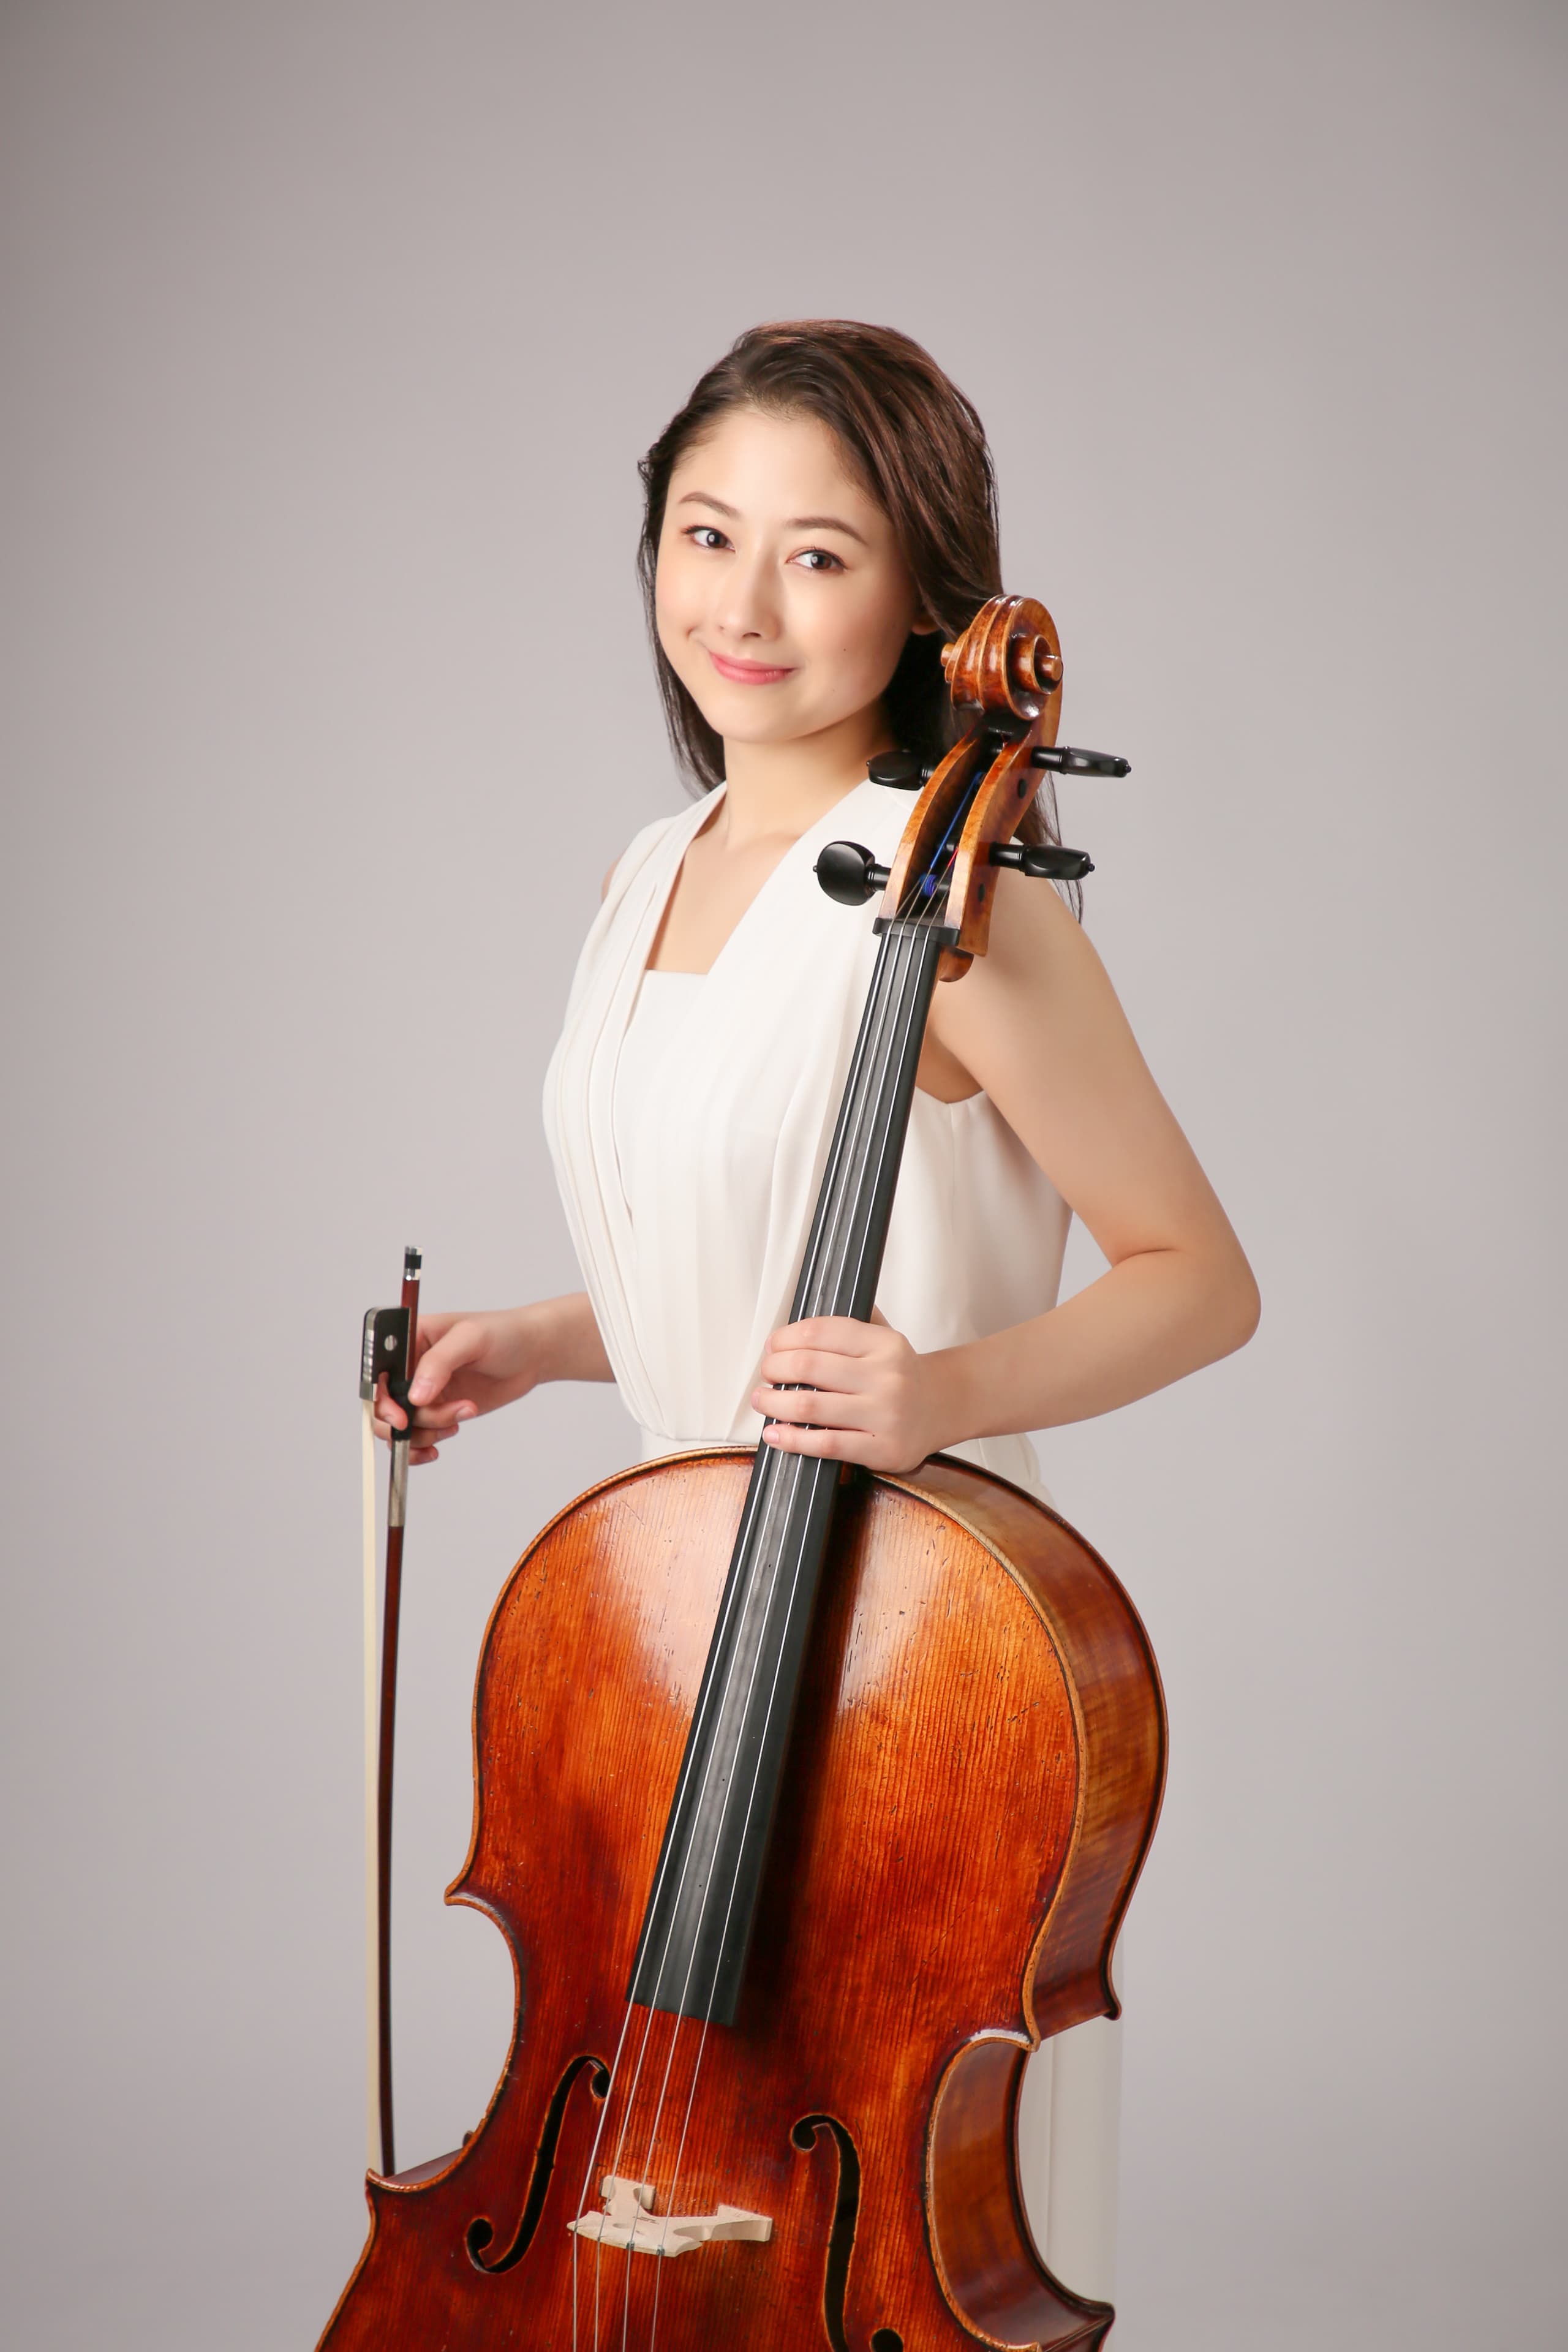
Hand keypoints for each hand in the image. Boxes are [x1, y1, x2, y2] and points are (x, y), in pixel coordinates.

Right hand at [374, 1308, 539, 1465]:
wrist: (531, 1353)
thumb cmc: (502, 1333)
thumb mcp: (470, 1338)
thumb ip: (439, 1363)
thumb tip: (415, 1396)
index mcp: (408, 1340)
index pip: (378, 1372)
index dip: (380, 1398)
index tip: (401, 1416)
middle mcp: (409, 1368)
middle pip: (382, 1405)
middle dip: (405, 1422)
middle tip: (436, 1423)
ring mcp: (422, 1391)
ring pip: (401, 1426)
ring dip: (426, 1431)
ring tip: (462, 1414)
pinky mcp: (438, 1410)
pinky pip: (416, 1436)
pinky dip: (422, 1446)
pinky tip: (442, 1442)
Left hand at [751, 1309, 947, 1473]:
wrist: (941, 1408)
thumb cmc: (900, 1375)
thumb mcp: (884, 1338)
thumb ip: (849, 1325)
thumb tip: (795, 1325)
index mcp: (884, 1343)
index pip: (820, 1332)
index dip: (785, 1338)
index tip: (772, 1346)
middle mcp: (887, 1376)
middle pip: (808, 1365)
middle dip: (774, 1368)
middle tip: (766, 1374)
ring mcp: (885, 1414)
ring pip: (811, 1406)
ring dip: (774, 1403)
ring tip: (762, 1401)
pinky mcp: (882, 1449)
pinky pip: (826, 1443)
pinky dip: (793, 1440)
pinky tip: (775, 1434)